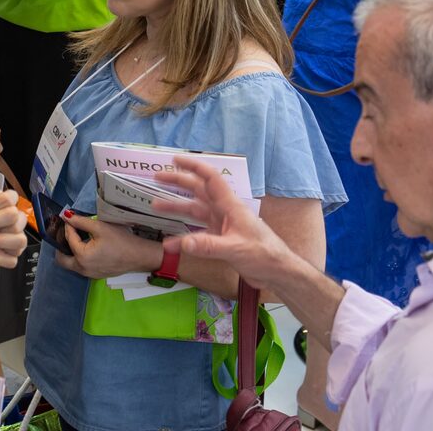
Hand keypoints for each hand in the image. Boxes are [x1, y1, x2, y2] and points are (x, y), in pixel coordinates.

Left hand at [55, 212, 161, 280]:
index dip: (68, 226)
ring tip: (78, 237)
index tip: (70, 218)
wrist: (139, 256)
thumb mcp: (100, 227)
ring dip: (70, 252)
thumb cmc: (121, 240)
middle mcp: (82, 269)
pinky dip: (79, 257)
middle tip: (68, 232)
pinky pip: (81, 267)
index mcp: (82, 257)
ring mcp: (89, 274)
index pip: (69, 239)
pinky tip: (88, 246)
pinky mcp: (95, 275)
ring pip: (71, 264)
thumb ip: (80, 221)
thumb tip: (66, 215)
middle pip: (62, 259)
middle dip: (62, 245)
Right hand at [153, 158, 304, 290]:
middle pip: (198, 191)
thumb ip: (209, 246)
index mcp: (230, 206)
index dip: (193, 166)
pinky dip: (184, 237)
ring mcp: (222, 225)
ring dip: (177, 207)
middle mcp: (224, 211)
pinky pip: (198, 233)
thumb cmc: (263, 254)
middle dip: (178, 182)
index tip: (175, 159)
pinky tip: (171, 243)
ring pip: (195, 211)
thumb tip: (183, 243)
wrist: (277, 272)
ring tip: (155, 205)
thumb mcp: (236, 249)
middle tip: (157, 178)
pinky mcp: (221, 239)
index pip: (210, 178)